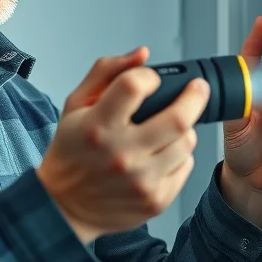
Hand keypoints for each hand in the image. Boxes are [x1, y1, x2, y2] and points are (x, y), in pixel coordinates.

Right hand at [37, 47, 209, 243]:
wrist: (64, 207)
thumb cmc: (71, 152)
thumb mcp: (76, 105)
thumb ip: (106, 72)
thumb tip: (142, 54)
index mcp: (97, 126)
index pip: (134, 86)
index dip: (149, 76)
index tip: (151, 78)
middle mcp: (121, 154)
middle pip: (177, 118)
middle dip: (194, 96)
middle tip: (197, 88)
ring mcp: (141, 180)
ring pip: (187, 142)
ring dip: (184, 128)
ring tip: (170, 127)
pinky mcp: (156, 200)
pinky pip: (185, 166)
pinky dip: (179, 154)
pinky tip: (162, 153)